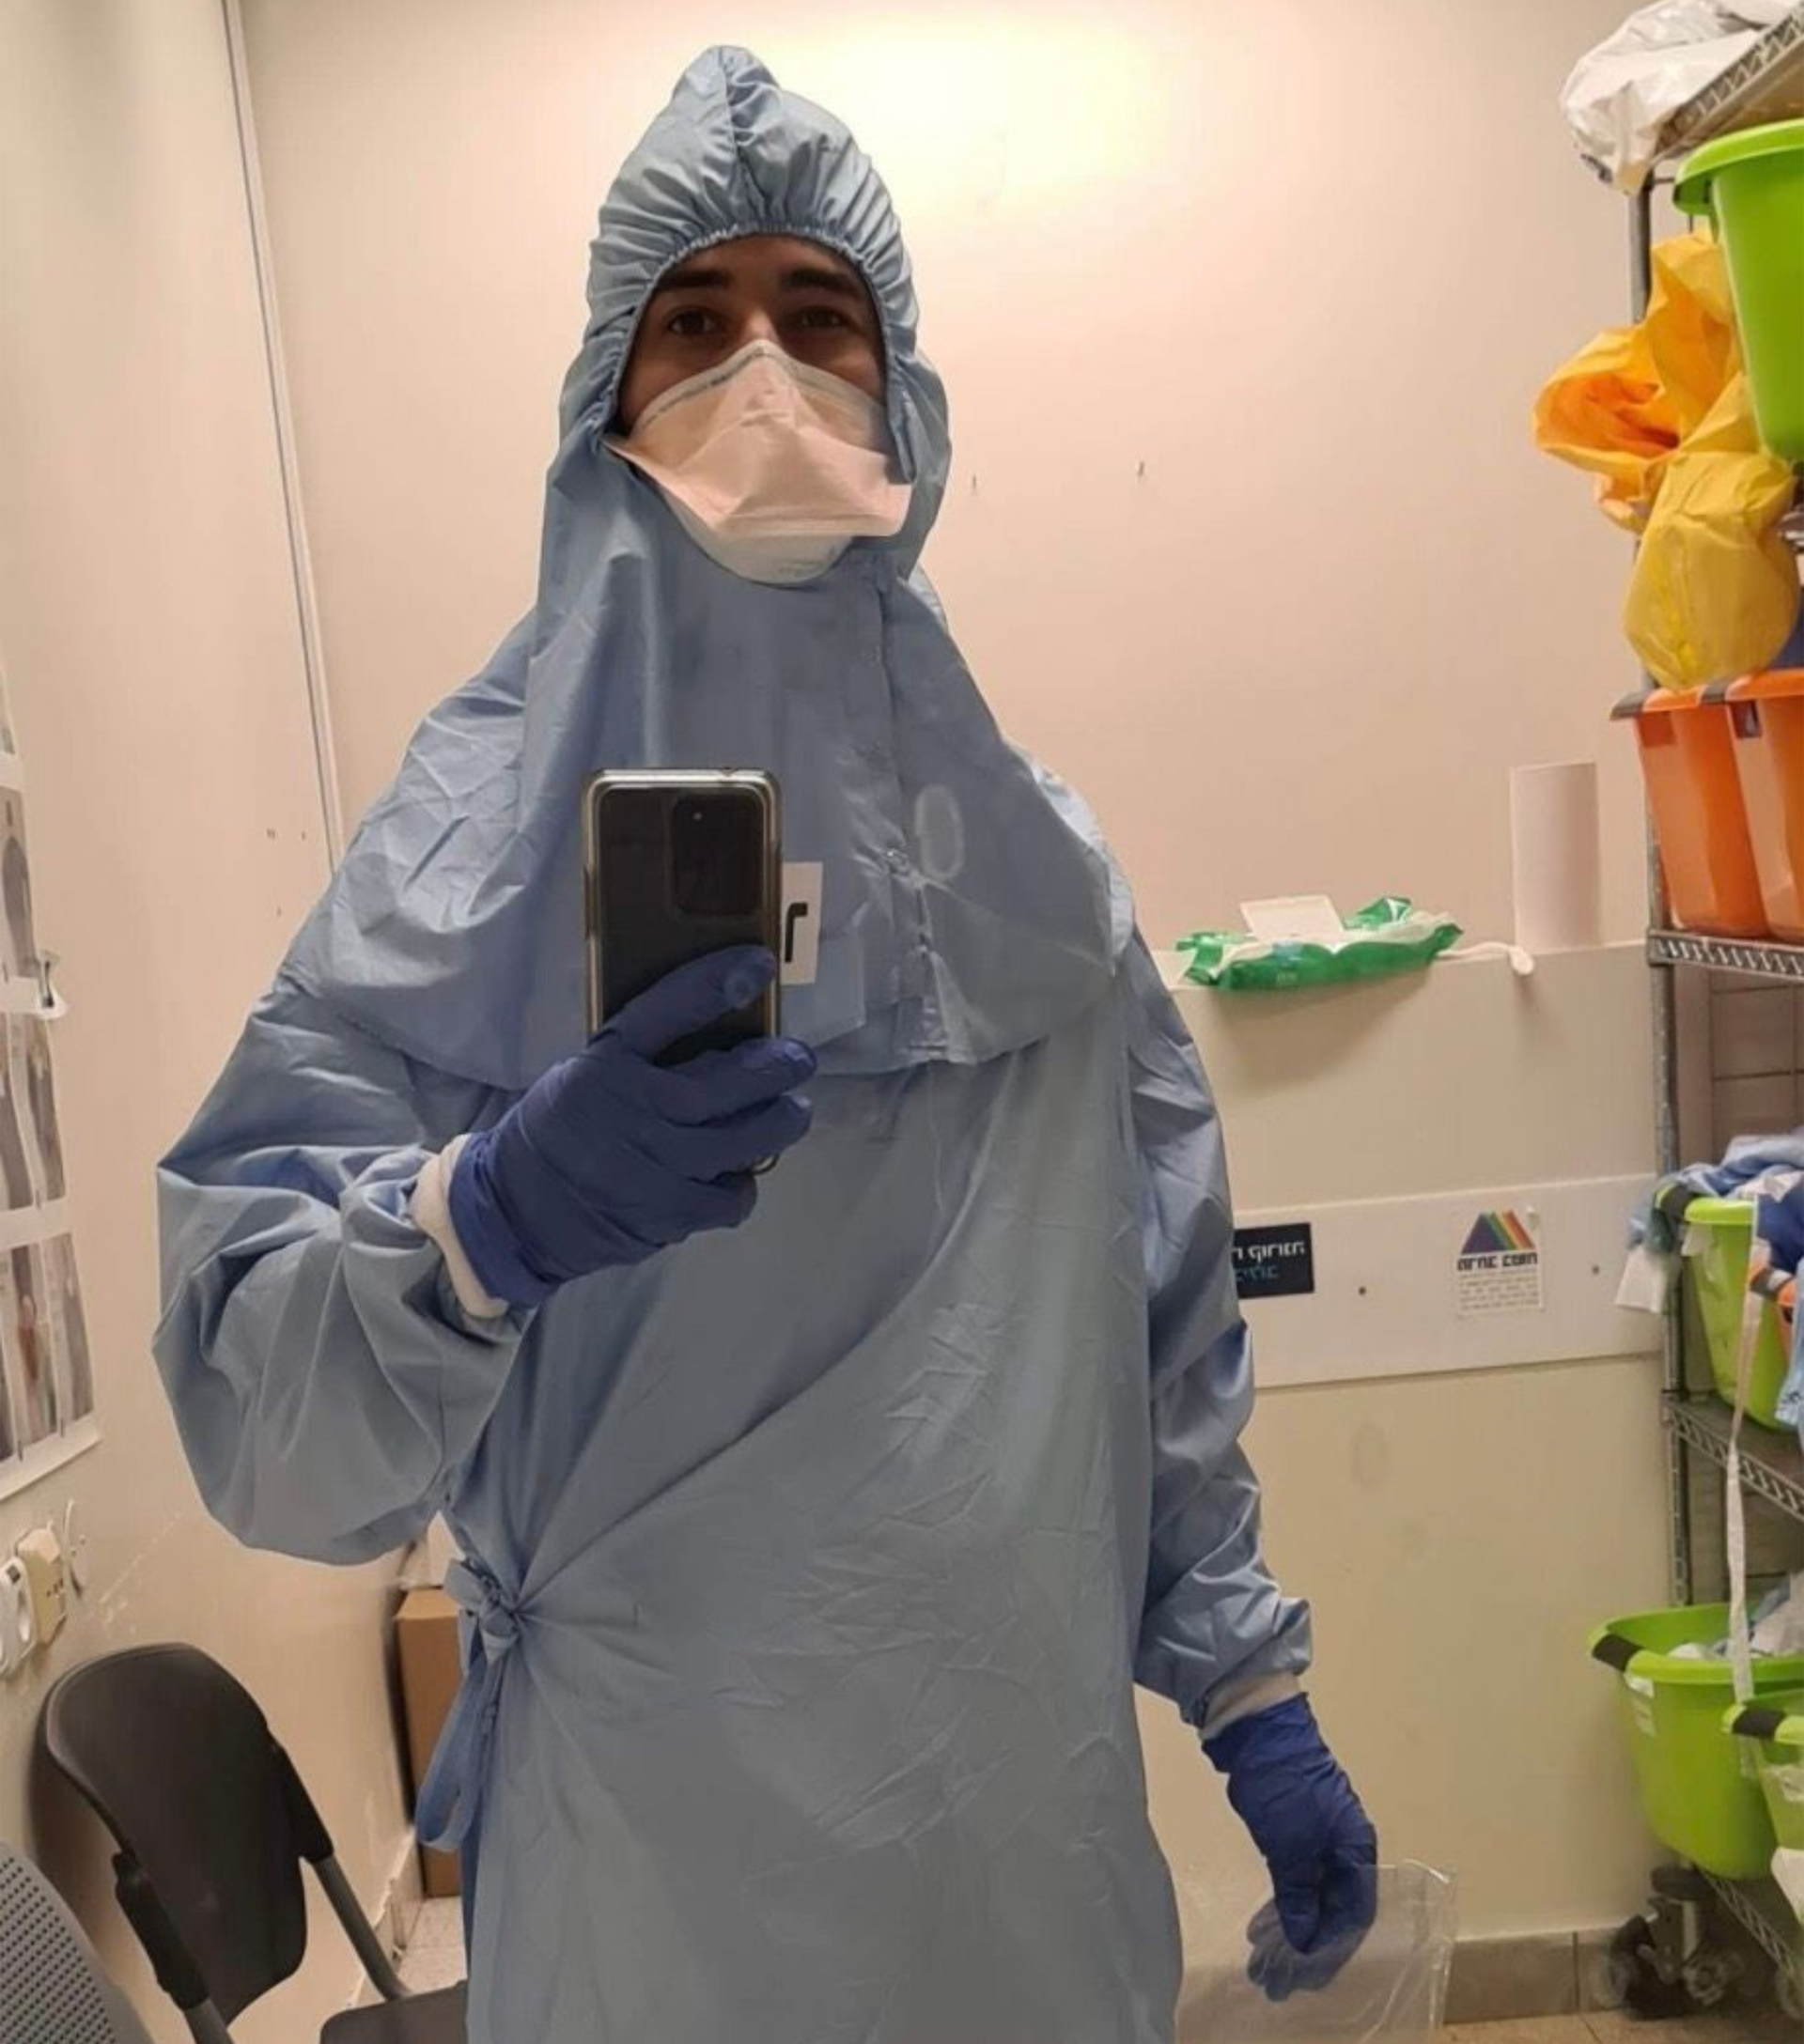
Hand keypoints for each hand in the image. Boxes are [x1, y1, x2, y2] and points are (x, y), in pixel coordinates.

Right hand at [448, 948, 813, 1306]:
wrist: (517, 1213)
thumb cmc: (558, 1132)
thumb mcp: (584, 1074)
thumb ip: (639, 1054)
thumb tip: (718, 1024)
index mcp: (607, 1065)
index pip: (666, 1010)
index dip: (717, 983)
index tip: (758, 964)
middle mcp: (637, 1111)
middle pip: (729, 1080)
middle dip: (777, 1065)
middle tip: (798, 1058)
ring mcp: (657, 1166)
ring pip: (746, 1138)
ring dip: (781, 1121)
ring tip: (792, 1111)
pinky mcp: (671, 1214)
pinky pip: (733, 1194)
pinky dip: (744, 1181)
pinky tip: (741, 1169)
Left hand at [1205, 1696, 1377, 2001]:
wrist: (1257, 1726)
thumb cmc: (1283, 1784)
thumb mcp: (1290, 1846)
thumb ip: (1300, 1895)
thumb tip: (1304, 1939)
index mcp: (1356, 1848)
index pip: (1353, 1914)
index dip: (1330, 1949)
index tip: (1303, 1975)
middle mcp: (1345, 1846)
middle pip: (1333, 1908)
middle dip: (1306, 1945)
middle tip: (1273, 1976)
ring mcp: (1320, 1835)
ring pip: (1312, 1895)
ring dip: (1291, 1928)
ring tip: (1261, 1957)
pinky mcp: (1296, 1828)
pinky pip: (1297, 1879)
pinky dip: (1283, 1903)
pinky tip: (1263, 1923)